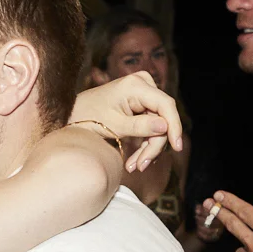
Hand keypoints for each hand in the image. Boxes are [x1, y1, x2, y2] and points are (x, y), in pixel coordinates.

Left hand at [69, 72, 184, 173]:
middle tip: (141, 166)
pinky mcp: (143, 104)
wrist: (76, 114)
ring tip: (134, 166)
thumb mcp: (115, 125)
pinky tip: (136, 159)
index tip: (177, 147)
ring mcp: (144, 93)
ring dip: (149, 148)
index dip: (174, 126)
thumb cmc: (90, 116)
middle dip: (154, 145)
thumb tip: (166, 127)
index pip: (165, 105)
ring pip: (159, 125)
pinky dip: (145, 143)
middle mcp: (143, 84)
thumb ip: (141, 126)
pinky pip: (152, 125)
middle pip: (162, 118)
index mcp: (136, 85)